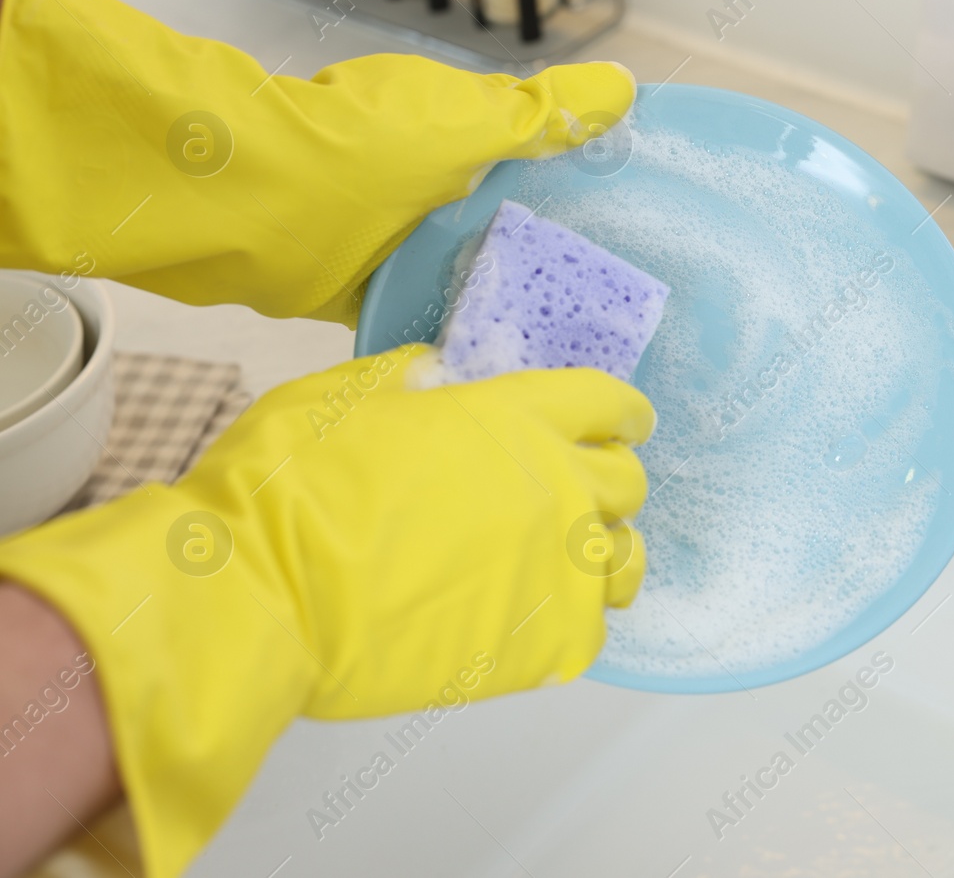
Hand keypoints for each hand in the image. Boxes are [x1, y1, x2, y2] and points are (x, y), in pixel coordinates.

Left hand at [0, 0, 634, 324]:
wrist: (250, 203)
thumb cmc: (362, 148)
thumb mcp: (469, 121)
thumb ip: (545, 113)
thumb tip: (624, 83)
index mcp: (461, 131)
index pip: (538, 156)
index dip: (585, 183)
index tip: (639, 223)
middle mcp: (433, 180)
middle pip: (510, 217)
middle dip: (553, 250)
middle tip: (619, 301)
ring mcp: (400, 234)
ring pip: (472, 266)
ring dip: (507, 294)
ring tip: (574, 340)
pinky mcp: (372, 285)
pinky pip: (428, 310)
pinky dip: (456, 326)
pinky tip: (502, 357)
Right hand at [0, 346, 651, 877]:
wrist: (259, 598)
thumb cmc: (288, 489)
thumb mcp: (341, 396)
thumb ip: (407, 380)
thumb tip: (438, 376)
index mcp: (515, 418)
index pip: (606, 402)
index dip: (619, 409)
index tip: (623, 420)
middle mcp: (556, 490)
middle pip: (625, 480)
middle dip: (609, 477)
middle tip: (580, 487)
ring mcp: (555, 571)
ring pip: (624, 559)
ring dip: (605, 551)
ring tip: (575, 557)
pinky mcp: (540, 646)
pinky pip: (591, 630)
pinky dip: (573, 620)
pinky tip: (539, 616)